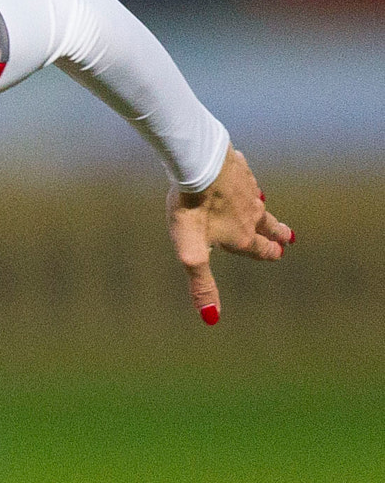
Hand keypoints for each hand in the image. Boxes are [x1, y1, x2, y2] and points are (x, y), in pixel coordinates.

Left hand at [166, 146, 293, 324]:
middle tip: (290, 236)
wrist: (198, 164)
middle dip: (277, 232)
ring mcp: (246, 189)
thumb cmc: (193, 210)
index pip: (260, 249)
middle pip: (267, 226)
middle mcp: (250, 214)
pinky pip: (246, 178)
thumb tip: (212, 319)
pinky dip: (247, 182)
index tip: (280, 253)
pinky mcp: (238, 168)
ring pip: (258, 203)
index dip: (269, 253)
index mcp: (242, 236)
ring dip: (264, 209)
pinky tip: (244, 178)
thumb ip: (202, 284)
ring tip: (267, 209)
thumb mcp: (191, 253)